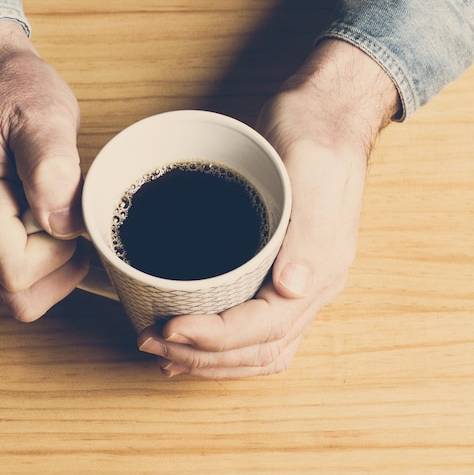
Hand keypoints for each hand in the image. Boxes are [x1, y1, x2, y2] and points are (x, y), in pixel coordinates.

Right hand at [0, 20, 87, 320]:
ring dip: (53, 267)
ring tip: (62, 214)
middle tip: (71, 219)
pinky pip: (16, 271)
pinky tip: (55, 219)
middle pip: (16, 296)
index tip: (72, 214)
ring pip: (17, 291)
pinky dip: (45, 260)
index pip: (18, 274)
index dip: (59, 257)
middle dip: (58, 271)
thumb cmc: (11, 89)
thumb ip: (51, 168)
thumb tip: (64, 224)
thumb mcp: (41, 113)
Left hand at [137, 39, 400, 377]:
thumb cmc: (315, 136)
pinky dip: (222, 344)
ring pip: (256, 347)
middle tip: (152, 343)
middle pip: (256, 348)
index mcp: (320, 269)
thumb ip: (311, 234)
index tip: (170, 328)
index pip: (266, 328)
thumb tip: (291, 290)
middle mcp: (309, 285)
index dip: (216, 338)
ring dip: (210, 359)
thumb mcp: (314, 170)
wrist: (322, 114)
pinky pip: (253, 325)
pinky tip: (190, 338)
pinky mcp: (274, 269)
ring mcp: (294, 282)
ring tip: (165, 353)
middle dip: (202, 356)